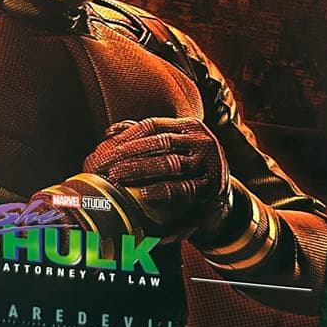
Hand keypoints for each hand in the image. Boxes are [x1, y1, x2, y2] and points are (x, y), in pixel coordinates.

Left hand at [83, 116, 229, 235]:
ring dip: (140, 170)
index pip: (153, 126)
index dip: (126, 136)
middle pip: (160, 143)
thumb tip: (111, 132)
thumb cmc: (189, 170)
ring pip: (171, 164)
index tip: (104, 148)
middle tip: (104, 165)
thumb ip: (146, 138)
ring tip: (117, 177)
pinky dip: (162, 192)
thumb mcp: (174, 149)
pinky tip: (144, 195)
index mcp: (190, 127)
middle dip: (128, 154)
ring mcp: (210, 164)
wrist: (222, 199)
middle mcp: (202, 141)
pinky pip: (184, 190)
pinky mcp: (213, 190)